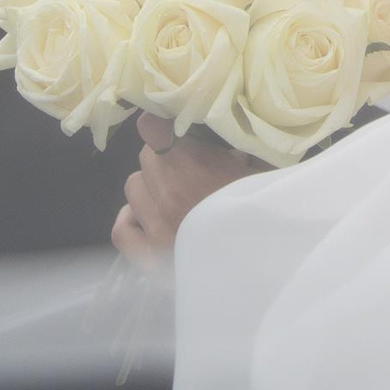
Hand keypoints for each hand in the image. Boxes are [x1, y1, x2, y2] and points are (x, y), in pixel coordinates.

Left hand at [112, 111, 265, 267]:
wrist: (264, 266)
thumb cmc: (267, 214)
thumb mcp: (261, 172)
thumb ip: (239, 150)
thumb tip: (222, 140)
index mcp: (194, 166)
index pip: (153, 127)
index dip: (161, 123)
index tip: (175, 128)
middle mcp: (168, 193)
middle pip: (147, 156)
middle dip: (166, 157)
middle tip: (190, 168)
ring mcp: (155, 227)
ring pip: (134, 186)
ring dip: (150, 186)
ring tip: (174, 195)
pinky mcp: (149, 259)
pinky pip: (122, 230)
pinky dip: (130, 219)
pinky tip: (146, 217)